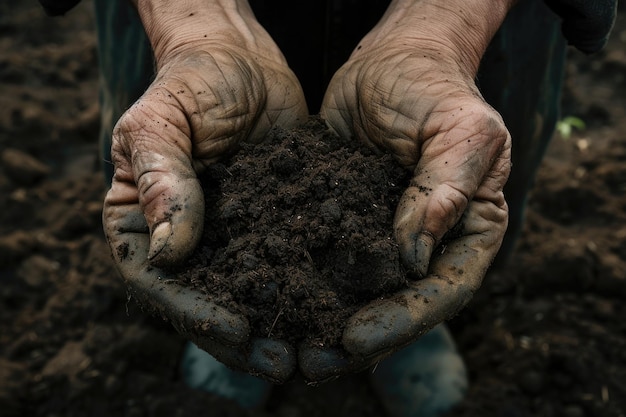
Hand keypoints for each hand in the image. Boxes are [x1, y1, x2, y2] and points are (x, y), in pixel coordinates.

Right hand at [103, 0, 306, 381]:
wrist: (238, 59)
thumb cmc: (189, 83)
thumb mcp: (161, 123)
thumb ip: (161, 180)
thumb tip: (169, 253)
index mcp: (143, 222)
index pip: (159, 281)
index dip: (195, 312)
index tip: (235, 331)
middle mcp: (186, 239)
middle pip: (207, 301)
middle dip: (244, 337)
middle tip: (285, 362)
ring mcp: (231, 236)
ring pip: (251, 293)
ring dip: (281, 325)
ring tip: (317, 352)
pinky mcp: (272, 225)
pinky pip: (287, 263)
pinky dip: (307, 289)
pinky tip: (336, 309)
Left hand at [304, 0, 512, 380]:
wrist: (392, 58)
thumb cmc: (436, 88)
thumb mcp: (463, 131)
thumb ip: (447, 192)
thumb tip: (415, 260)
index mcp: (468, 231)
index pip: (442, 290)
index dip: (402, 321)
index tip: (356, 340)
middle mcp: (428, 243)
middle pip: (398, 305)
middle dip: (358, 338)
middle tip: (313, 364)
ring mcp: (384, 235)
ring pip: (358, 292)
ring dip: (324, 321)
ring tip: (285, 349)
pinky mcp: (344, 220)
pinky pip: (326, 258)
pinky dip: (303, 282)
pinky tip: (271, 299)